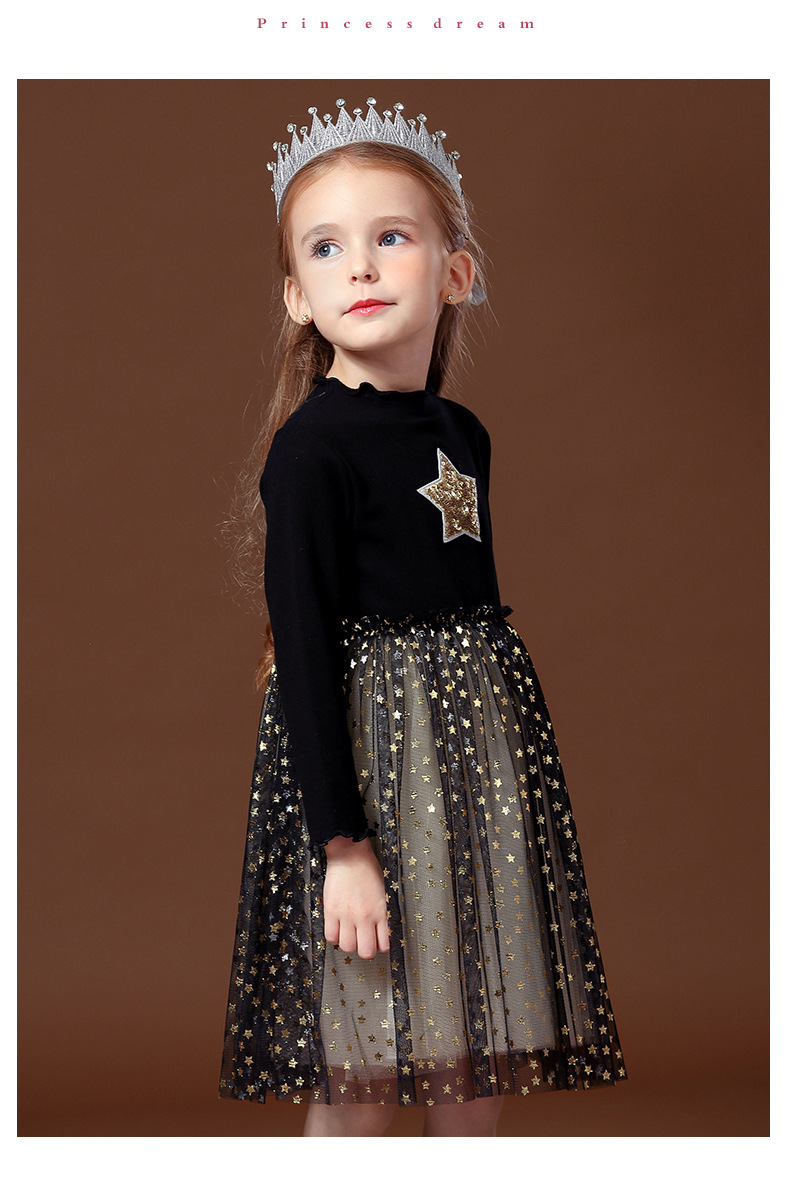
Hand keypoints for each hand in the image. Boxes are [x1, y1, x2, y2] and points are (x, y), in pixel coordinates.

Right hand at [322, 836, 389, 959]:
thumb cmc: (367, 869)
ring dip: (349, 943)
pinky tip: (338, 929)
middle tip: (363, 941)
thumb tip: (380, 928)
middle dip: (365, 949)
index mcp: (380, 912)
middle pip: (365, 951)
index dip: (380, 946)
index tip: (376, 942)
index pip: (383, 945)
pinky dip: (334, 937)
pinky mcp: (331, 912)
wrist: (349, 855)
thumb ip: (381, 912)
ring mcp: (346, 916)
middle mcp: (364, 917)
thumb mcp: (382, 892)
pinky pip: (330, 937)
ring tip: (349, 934)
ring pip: (347, 947)